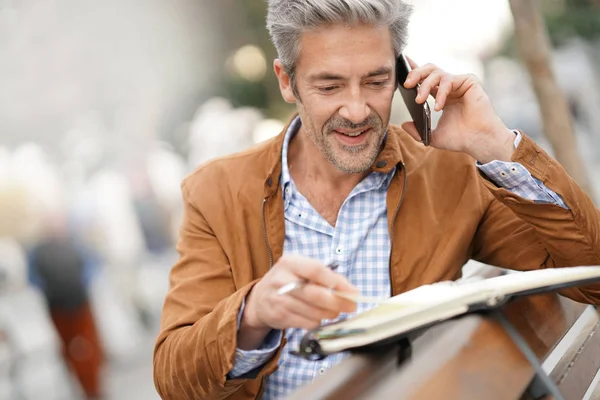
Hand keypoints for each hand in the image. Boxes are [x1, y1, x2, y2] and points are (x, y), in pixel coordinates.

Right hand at [238, 255, 357, 348]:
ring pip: (314, 312)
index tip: (353, 291)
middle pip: (316, 294)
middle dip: (337, 302)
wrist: (259, 300)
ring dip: (330, 314)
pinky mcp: (280, 317)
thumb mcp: (301, 270)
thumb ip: (326, 276)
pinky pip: (308, 323)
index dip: (336, 282)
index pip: (316, 270)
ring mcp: (279, 300)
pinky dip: (318, 322)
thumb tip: (351, 291)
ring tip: (334, 311)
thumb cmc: (288, 281)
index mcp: (289, 262)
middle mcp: (282, 280)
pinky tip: (317, 317)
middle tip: (351, 306)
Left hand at [401, 57, 515, 163]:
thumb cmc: (460, 139)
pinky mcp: (469, 81)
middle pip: (429, 70)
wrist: (479, 141)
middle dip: (415, 74)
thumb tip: (404, 124)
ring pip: (437, 73)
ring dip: (425, 85)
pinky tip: (439, 106)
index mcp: (442, 95)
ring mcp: (460, 83)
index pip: (425, 79)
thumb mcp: (433, 137)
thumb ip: (418, 131)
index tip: (402, 67)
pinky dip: (441, 92)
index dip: (413, 71)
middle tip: (407, 84)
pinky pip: (449, 80)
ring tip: (419, 100)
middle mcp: (450, 87)